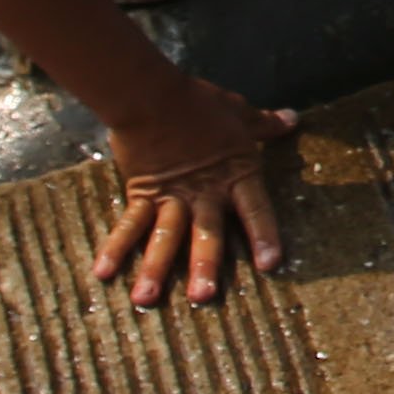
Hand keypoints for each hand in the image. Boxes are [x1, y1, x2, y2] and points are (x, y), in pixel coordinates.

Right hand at [91, 69, 296, 306]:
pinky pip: (129, 224)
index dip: (264, 235)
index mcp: (235, 174)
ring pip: (164, 237)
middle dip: (204, 265)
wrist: (152, 93)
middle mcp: (204, 192)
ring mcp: (171, 197)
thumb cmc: (199, 102)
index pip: (256, 208)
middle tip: (203, 297)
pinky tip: (103, 273)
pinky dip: (115, 247)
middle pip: (206, 232)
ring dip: (155, 269)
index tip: (271, 265)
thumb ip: (264, 124)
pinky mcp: (142, 193)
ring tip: (145, 300)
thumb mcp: (239, 112)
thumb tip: (291, 119)